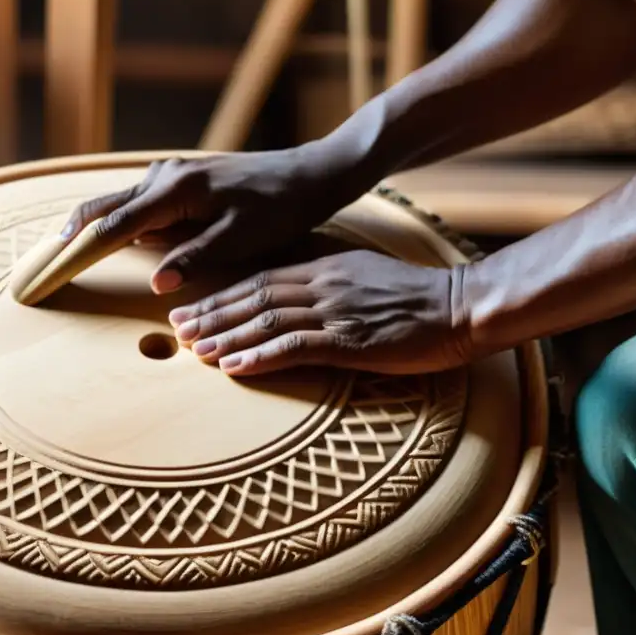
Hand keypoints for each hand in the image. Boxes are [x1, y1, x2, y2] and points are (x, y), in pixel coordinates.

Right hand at [60, 144, 368, 293]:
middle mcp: (166, 176)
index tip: (51, 269)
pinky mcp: (183, 179)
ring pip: (122, 203)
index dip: (79, 249)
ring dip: (98, 228)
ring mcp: (172, 174)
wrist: (310, 175)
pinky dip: (124, 220)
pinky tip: (120, 238)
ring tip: (69, 256)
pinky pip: (142, 201)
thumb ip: (194, 258)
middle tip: (45, 264)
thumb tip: (155, 284)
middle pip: (104, 207)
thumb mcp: (241, 239)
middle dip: (74, 234)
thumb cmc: (281, 208)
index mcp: (175, 190)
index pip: (113, 225)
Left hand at [167, 250, 471, 375]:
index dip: (221, 295)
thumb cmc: (415, 294)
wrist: (459, 305)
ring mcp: (335, 311)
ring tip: (194, 351)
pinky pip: (295, 348)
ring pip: (267, 320)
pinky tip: (234, 368)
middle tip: (176, 330)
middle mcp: (322, 284)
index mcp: (324, 266)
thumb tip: (294, 288)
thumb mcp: (364, 272)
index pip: (259, 278)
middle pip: (253, 297)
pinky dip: (260, 357)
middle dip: (212, 314)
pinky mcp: (350, 340)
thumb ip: (328, 277)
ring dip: (227, 337)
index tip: (192, 309)